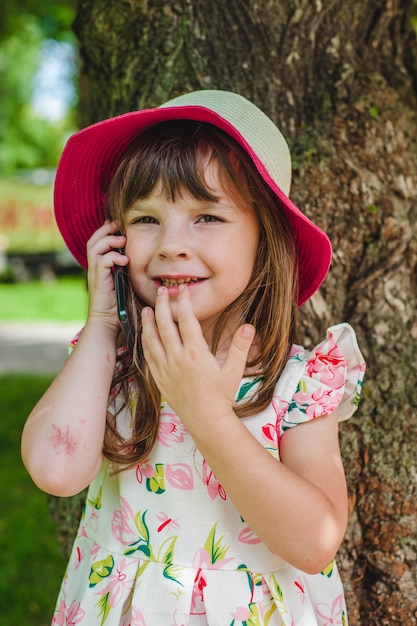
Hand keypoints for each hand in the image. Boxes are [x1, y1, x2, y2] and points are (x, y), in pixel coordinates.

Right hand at [86, 221, 127, 328]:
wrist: (107, 323)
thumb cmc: (118, 306)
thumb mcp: (124, 283)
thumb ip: (127, 270)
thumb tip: (139, 258)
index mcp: (99, 267)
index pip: (97, 242)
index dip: (105, 231)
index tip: (118, 225)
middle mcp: (94, 269)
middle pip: (92, 241)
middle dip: (105, 230)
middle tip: (118, 225)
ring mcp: (95, 274)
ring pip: (94, 247)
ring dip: (109, 241)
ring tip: (122, 241)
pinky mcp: (98, 281)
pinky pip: (102, 261)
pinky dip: (113, 257)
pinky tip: (125, 260)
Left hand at [141, 285, 254, 431]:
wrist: (206, 421)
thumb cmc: (221, 396)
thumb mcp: (234, 371)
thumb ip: (240, 347)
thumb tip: (249, 326)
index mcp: (196, 353)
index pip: (188, 321)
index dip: (184, 303)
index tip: (181, 290)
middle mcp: (178, 359)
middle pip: (166, 325)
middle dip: (163, 305)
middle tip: (161, 291)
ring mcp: (166, 369)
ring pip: (152, 340)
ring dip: (149, 323)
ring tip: (147, 310)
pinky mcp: (159, 379)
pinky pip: (148, 357)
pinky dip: (145, 343)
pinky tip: (145, 335)